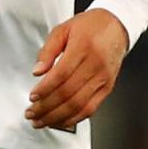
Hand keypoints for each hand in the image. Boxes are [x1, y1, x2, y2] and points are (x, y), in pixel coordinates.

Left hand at [27, 9, 129, 130]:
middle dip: (46, 107)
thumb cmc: (90, 27)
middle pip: (68, 93)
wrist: (116, 27)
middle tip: (31, 113)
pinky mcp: (107, 88)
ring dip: (57, 117)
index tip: (32, 97)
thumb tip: (37, 71)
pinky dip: (73, 119)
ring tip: (41, 121)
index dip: (45, 89)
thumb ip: (48, 50)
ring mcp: (103, 79)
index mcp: (83, 47)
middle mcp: (96, 65)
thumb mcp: (63, 29)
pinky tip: (59, 121)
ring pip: (78, 105)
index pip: (61, 74)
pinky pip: (90, 109)